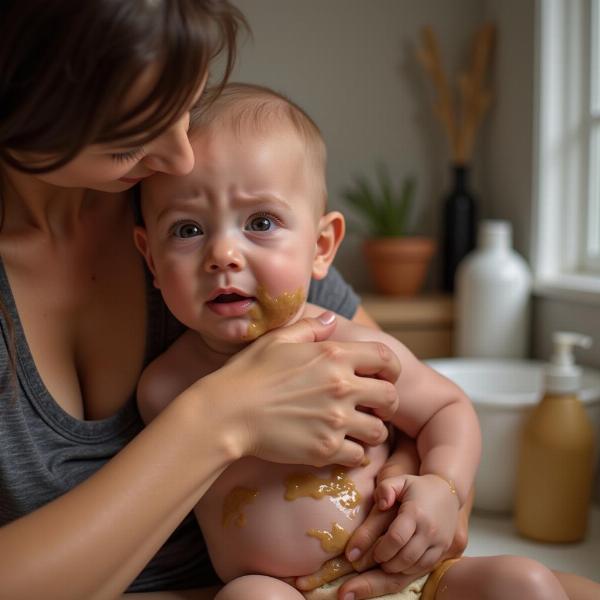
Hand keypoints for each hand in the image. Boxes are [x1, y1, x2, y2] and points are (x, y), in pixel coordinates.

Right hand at [197, 312, 399, 467]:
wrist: (227, 412)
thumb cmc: (249, 372)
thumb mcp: (278, 339)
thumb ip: (311, 327)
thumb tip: (331, 319)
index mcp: (334, 355)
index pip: (385, 358)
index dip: (391, 368)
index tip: (384, 377)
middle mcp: (342, 387)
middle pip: (390, 397)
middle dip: (387, 403)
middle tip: (374, 407)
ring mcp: (336, 420)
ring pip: (379, 431)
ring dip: (371, 430)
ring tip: (356, 429)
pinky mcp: (325, 449)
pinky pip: (359, 456)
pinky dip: (353, 453)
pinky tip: (340, 446)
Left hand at [368, 473, 459, 573]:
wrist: (446, 492)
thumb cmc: (417, 487)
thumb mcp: (399, 480)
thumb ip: (385, 488)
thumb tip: (381, 505)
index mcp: (415, 512)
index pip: (396, 538)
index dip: (382, 549)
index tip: (374, 552)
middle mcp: (429, 529)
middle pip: (405, 556)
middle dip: (388, 563)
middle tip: (379, 560)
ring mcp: (439, 540)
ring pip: (416, 565)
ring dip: (399, 569)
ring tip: (388, 563)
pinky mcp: (444, 548)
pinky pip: (426, 566)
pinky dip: (412, 569)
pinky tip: (402, 564)